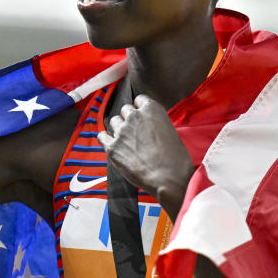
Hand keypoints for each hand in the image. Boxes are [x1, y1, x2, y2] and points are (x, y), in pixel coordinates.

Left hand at [97, 94, 193, 213]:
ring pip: (114, 122)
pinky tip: (110, 144)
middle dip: (129, 119)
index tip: (141, 117)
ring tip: (126, 141)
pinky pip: (102, 137)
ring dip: (118, 129)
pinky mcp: (112, 147)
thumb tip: (148, 127)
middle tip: (134, 132)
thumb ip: (155, 123)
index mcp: (152, 109)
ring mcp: (121, 131)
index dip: (139, 109)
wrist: (168, 178)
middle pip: (125, 110)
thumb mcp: (170, 131)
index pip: (139, 100)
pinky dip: (105, 139)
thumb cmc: (175, 159)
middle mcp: (134, 116)